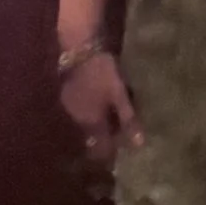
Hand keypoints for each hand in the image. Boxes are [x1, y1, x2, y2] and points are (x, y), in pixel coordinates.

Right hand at [59, 50, 141, 164]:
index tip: (119, 155)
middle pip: (92, 139)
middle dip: (104, 139)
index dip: (111, 153)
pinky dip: (89, 114)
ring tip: (109, 118)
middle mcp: (77, 121)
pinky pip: (80, 114)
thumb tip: (139, 145)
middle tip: (118, 134)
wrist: (79, 49)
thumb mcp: (119, 94)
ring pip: (85, 126)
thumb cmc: (102, 72)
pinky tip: (97, 105)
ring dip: (96, 126)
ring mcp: (69, 109)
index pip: (101, 148)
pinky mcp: (66, 97)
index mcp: (92, 124)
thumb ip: (128, 119)